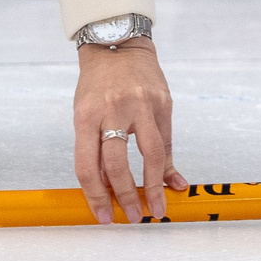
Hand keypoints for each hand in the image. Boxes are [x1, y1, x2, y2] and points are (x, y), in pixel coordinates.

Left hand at [72, 40, 183, 222]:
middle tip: (133, 216)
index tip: (104, 216)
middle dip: (126, 196)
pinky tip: (173, 182)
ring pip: (151, 154)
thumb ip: (98, 149)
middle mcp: (112, 109)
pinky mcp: (162, 102)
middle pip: (117, 163)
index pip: (87, 165)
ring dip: (154, 186)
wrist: (118, 43)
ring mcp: (140, 104)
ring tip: (157, 207)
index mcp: (86, 115)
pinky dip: (169, 164)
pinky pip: (167, 140)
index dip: (96, 196)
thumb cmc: (97, 84)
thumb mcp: (86, 112)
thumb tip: (110, 190)